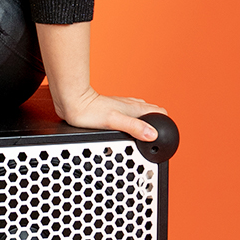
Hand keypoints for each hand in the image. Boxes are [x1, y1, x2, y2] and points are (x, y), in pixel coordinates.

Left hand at [50, 86, 167, 142]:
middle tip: (158, 137)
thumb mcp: (114, 122)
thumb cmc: (89, 111)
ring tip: (146, 135)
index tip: (167, 134)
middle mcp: (129, 105)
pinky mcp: (111, 109)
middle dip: (158, 123)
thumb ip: (134, 127)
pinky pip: (128, 115)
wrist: (72, 102)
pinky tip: (126, 129)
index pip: (160, 112)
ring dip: (145, 121)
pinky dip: (132, 121)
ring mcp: (120, 106)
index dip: (166, 122)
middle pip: (152, 112)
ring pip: (140, 113)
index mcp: (133, 108)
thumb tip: (152, 134)